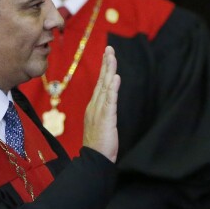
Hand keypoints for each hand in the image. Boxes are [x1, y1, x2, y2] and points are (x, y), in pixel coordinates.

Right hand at [82, 46, 120, 161]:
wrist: (94, 160)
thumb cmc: (98, 146)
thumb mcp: (101, 125)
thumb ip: (103, 112)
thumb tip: (107, 103)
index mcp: (94, 107)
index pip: (100, 85)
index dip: (104, 70)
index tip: (108, 55)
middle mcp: (94, 106)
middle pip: (102, 81)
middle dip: (106, 64)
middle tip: (109, 48)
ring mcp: (99, 111)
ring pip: (105, 87)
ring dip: (109, 70)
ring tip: (112, 56)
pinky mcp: (105, 118)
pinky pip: (110, 101)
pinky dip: (112, 88)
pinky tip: (115, 78)